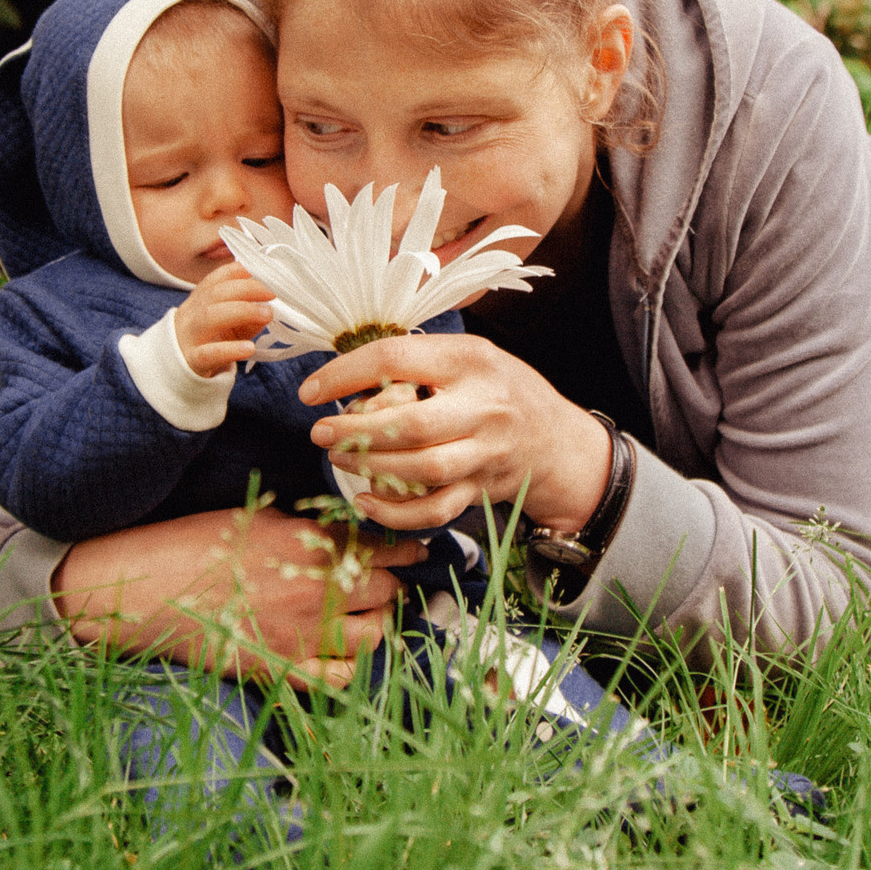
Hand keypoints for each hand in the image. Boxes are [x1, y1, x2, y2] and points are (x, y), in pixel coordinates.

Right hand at [50, 505, 429, 691]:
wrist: (146, 589)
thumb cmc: (192, 544)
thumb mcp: (255, 518)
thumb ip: (305, 529)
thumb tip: (339, 532)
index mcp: (310, 546)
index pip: (384, 548)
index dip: (406, 550)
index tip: (414, 550)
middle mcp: (316, 592)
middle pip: (386, 592)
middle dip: (390, 586)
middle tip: (381, 584)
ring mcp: (301, 636)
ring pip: (373, 638)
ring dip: (375, 626)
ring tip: (362, 619)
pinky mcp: (280, 671)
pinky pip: (337, 680)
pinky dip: (346, 669)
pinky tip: (337, 656)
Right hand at [172, 261, 277, 376]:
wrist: (176, 370)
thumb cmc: (208, 341)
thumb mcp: (229, 325)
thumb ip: (249, 315)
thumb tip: (269, 308)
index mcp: (200, 299)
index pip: (218, 277)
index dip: (242, 271)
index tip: (266, 272)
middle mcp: (192, 313)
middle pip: (216, 292)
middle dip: (247, 288)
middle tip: (273, 293)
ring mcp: (190, 336)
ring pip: (210, 316)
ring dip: (242, 311)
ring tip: (267, 314)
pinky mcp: (192, 360)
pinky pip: (209, 353)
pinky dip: (230, 349)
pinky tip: (249, 348)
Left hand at [300, 334, 613, 532]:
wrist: (558, 441)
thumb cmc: (500, 390)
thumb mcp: (471, 356)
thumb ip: (420, 361)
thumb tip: (346, 374)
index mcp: (471, 360)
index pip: (396, 359)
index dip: (345, 374)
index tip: (312, 391)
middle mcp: (483, 406)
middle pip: (410, 424)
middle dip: (355, 431)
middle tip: (321, 433)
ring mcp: (486, 452)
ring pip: (422, 469)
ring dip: (371, 468)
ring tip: (339, 460)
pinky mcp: (483, 490)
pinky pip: (435, 510)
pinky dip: (396, 513)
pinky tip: (366, 501)